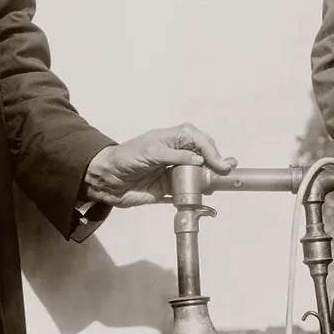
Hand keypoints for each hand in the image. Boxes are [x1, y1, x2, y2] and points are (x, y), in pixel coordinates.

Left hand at [80, 124, 236, 207]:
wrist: (106, 180)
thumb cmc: (125, 158)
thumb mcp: (150, 152)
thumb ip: (175, 156)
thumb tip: (198, 160)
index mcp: (172, 138)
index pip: (198, 140)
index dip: (211, 150)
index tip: (220, 163)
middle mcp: (176, 154)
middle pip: (203, 155)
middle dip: (216, 161)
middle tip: (227, 170)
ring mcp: (174, 172)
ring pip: (198, 174)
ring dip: (209, 178)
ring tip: (217, 183)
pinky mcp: (169, 189)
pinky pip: (188, 192)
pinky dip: (197, 195)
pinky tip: (205, 195)